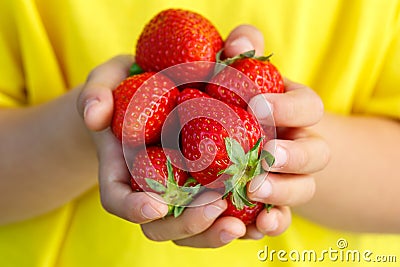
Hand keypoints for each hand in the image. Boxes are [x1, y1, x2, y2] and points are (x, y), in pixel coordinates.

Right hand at [76, 55, 238, 247]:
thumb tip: (95, 115)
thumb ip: (96, 92)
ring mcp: (180, 191)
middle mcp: (151, 188)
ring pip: (193, 229)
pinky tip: (265, 217)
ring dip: (215, 232)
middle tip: (215, 208)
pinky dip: (242, 221)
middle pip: (160, 225)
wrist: (159, 90)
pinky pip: (222, 213)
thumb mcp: (107, 80)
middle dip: (186, 224)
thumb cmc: (129, 87)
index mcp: (123, 168)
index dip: (132, 208)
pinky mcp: (207, 186)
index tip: (156, 205)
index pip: (118, 199)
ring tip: (245, 223)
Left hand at [222, 25, 329, 237]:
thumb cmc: (242, 98)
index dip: (288, 108)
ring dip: (283, 192)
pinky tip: (254, 225)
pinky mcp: (274, 202)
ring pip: (302, 190)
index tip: (257, 106)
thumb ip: (245, 48)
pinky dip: (272, 223)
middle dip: (294, 157)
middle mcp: (302, 146)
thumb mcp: (245, 69)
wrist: (245, 134)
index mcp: (298, 112)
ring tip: (254, 189)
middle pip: (316, 155)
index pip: (309, 107)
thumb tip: (236, 46)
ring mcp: (291, 177)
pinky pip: (281, 217)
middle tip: (266, 156)